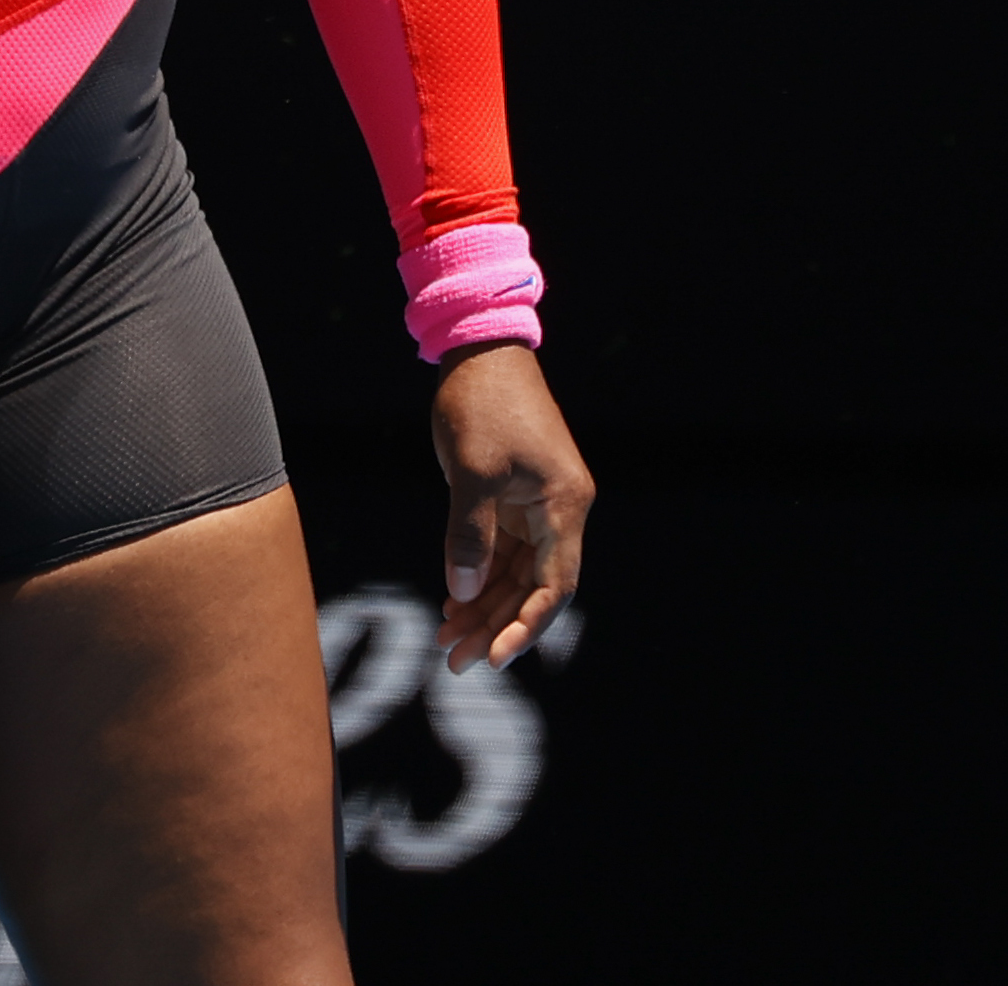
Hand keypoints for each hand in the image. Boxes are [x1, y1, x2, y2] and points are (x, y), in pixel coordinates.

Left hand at [429, 342, 592, 673]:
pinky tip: (451, 600)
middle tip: (453, 661)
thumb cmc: (481, 401)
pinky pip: (501, 548)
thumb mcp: (472, 470)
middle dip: (494, 625)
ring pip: (514, 571)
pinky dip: (478, 574)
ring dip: (482, 605)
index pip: (553, 586)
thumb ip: (469, 534)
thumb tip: (462, 592)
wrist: (479, 346)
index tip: (494, 660)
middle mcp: (558, 509)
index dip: (526, 628)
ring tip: (444, 639)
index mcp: (563, 505)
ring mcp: (536, 502)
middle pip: (532, 586)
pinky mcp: (513, 493)